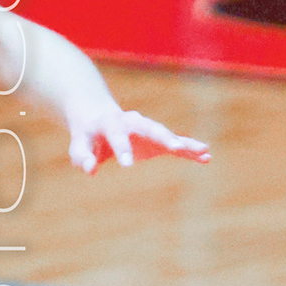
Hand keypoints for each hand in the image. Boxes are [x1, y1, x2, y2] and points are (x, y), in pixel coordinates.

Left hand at [58, 82, 209, 174]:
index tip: (127, 165)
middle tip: (176, 147)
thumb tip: (89, 169)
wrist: (99, 116)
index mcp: (112, 123)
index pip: (117, 136)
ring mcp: (148, 130)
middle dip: (164, 137)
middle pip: (151, 128)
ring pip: (168, 135)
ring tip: (204, 151)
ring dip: (185, 143)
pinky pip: (175, 145)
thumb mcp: (79, 142)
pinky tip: (206, 157)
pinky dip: (189, 150)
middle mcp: (134, 122)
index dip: (122, 149)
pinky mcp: (157, 139)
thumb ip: (82, 155)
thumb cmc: (88, 133)